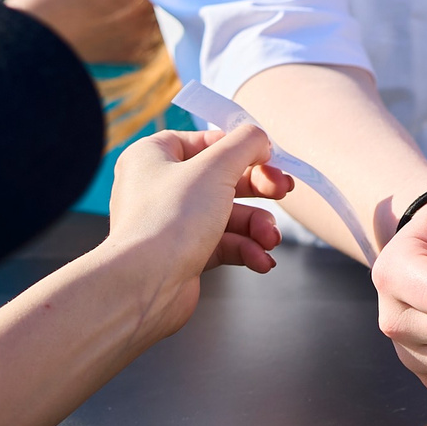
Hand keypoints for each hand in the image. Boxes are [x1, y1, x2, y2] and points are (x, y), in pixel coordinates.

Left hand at [103, 122, 297, 343]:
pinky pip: (223, 243)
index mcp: (153, 157)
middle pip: (223, 178)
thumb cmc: (169, 220)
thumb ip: (245, 144)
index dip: (240, 148)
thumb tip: (260, 139)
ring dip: (257, 225)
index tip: (268, 158)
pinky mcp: (185, 254)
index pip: (205, 141)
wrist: (143, 286)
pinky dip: (246, 249)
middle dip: (259, 189)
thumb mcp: (215, 167)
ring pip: (229, 214)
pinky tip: (261, 259)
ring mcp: (172, 223)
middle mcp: (159, 188)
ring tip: (270, 238)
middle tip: (283, 190)